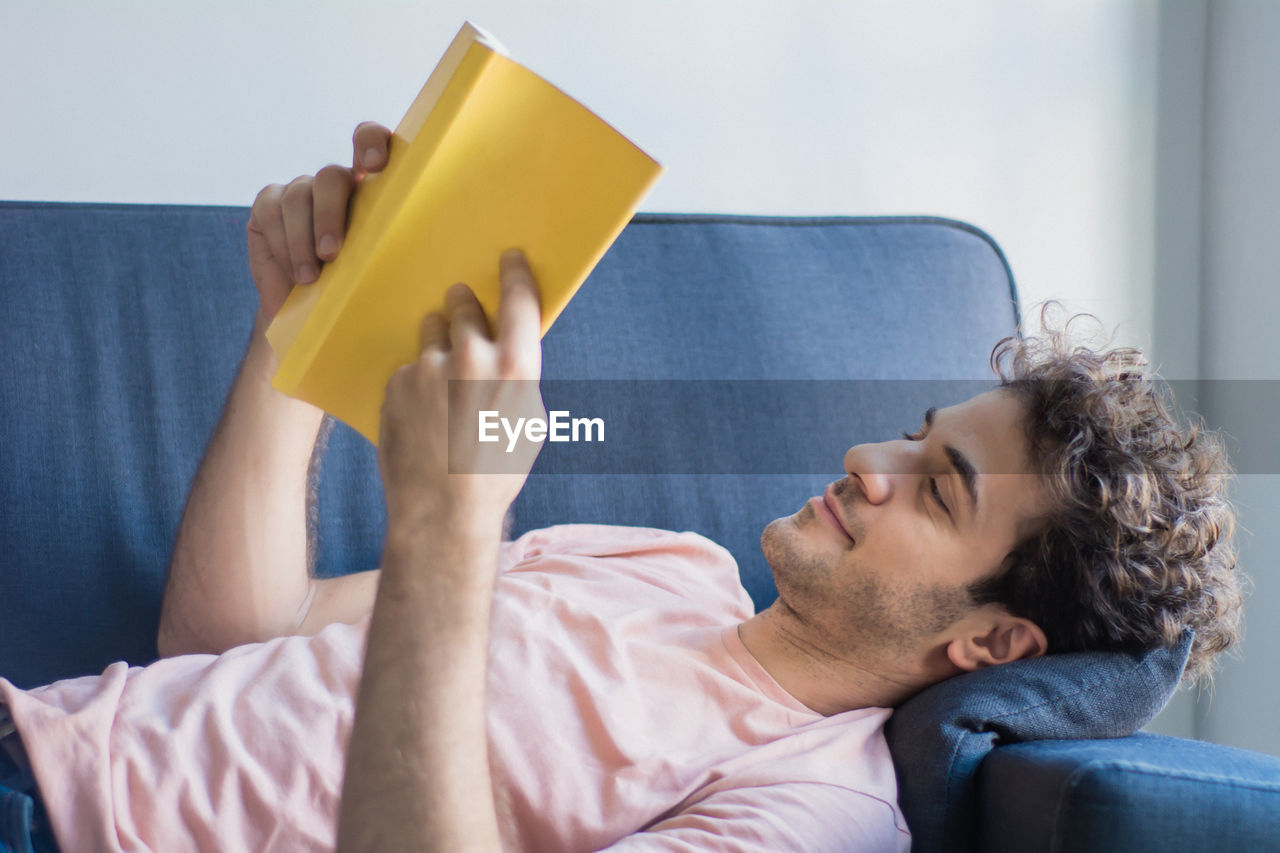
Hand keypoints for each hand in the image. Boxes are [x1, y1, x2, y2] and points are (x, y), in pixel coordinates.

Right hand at [246, 121, 392, 324]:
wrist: (314, 316)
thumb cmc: (356, 292)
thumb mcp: (381, 267)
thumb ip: (394, 245)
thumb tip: (425, 246)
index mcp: (370, 188)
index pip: (369, 141)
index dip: (370, 142)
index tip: (376, 165)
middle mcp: (334, 184)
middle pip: (331, 177)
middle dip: (330, 215)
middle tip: (332, 254)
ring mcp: (299, 191)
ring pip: (299, 197)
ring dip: (303, 240)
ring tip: (311, 278)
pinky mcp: (268, 206)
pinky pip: (271, 213)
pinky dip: (283, 244)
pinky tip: (295, 271)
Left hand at [378, 250, 544, 531]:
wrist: (442, 511)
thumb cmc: (496, 473)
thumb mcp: (528, 422)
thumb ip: (518, 377)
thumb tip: (509, 349)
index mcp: (516, 366)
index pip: (518, 299)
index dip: (514, 273)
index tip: (509, 257)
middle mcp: (472, 357)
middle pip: (464, 305)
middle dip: (464, 303)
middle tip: (462, 304)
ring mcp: (429, 367)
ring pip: (431, 329)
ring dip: (437, 338)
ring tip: (442, 372)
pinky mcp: (397, 382)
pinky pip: (409, 367)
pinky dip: (416, 379)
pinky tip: (423, 411)